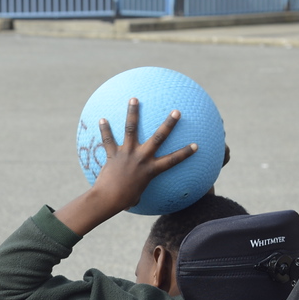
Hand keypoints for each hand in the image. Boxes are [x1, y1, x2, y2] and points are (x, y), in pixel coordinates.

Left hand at [57, 100, 196, 235]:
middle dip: (169, 124)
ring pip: (132, 129)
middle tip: (177, 111)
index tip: (196, 145)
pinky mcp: (113, 153)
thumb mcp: (137, 196)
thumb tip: (137, 195)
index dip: (185, 153)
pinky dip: (105, 129)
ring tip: (134, 99)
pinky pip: (108, 139)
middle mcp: (142, 158)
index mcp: (151, 170)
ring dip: (133, 113)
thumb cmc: (123, 200)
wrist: (108, 199)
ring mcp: (127, 153)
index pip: (173, 160)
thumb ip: (139, 189)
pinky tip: (102, 118)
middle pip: (158, 137)